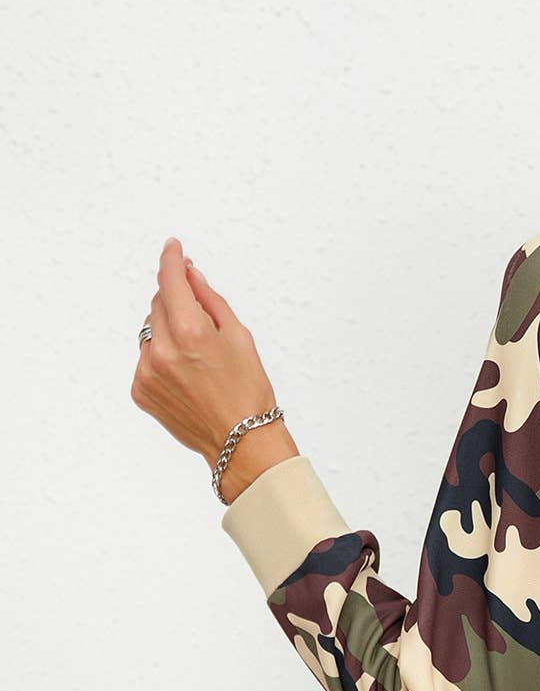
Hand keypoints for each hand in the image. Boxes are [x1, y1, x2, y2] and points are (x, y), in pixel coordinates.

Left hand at [131, 238, 278, 466]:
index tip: (173, 248)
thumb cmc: (248, 392)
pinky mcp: (140, 390)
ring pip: (150, 331)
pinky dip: (162, 357)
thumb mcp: (239, 336)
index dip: (171, 259)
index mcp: (190, 331)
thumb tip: (191, 277)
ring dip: (168, 331)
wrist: (239, 442)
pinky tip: (187, 376)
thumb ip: (210, 301)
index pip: (170, 280)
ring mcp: (147, 371)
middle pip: (158, 303)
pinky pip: (146, 358)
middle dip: (176, 301)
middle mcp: (162, 350)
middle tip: (202, 317)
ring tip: (197, 357)